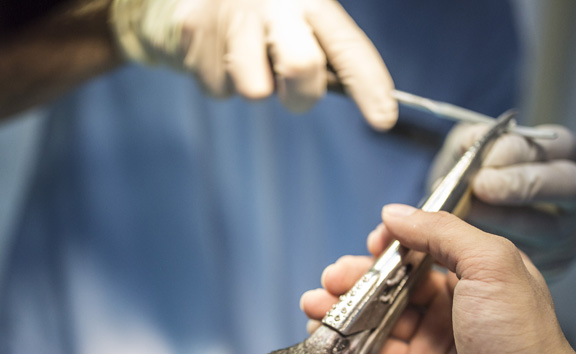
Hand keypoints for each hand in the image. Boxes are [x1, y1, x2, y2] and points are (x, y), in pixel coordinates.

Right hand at [110, 0, 396, 128]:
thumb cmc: (261, 10)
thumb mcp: (299, 16)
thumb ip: (326, 51)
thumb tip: (359, 98)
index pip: (347, 46)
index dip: (369, 84)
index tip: (383, 119)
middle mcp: (271, 2)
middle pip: (302, 68)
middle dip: (302, 94)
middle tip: (293, 90)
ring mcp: (229, 17)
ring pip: (254, 90)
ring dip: (254, 86)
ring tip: (244, 58)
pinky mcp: (193, 32)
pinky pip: (217, 88)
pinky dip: (221, 81)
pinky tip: (217, 52)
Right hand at [302, 206, 575, 353]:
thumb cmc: (520, 337)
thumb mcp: (491, 266)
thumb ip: (441, 232)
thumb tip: (394, 212)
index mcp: (474, 270)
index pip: (423, 245)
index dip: (392, 243)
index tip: (372, 245)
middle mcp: (452, 301)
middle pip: (392, 280)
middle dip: (357, 276)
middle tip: (330, 278)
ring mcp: (432, 337)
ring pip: (377, 314)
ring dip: (343, 306)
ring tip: (314, 304)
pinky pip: (374, 350)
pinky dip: (347, 341)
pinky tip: (323, 334)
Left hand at [426, 123, 575, 276]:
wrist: (477, 221)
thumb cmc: (479, 177)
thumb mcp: (474, 149)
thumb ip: (473, 140)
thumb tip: (475, 142)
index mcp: (570, 155)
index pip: (560, 145)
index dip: (521, 151)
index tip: (486, 159)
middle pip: (570, 186)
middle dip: (521, 185)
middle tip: (481, 187)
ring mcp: (575, 233)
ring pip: (550, 229)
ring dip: (502, 221)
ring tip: (464, 213)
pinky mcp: (558, 264)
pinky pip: (534, 260)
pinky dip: (498, 250)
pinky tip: (467, 241)